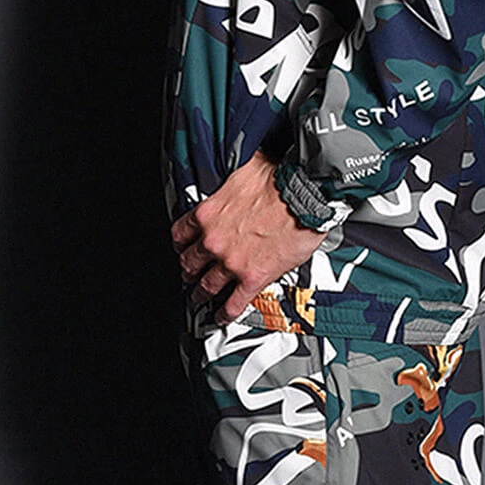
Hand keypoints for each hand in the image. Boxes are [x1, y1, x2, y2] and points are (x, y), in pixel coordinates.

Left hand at [170, 150, 324, 323]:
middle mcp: (214, 240)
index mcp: (208, 213)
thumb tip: (234, 171)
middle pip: (189, 263)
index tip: (183, 247)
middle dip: (188, 270)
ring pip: (206, 286)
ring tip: (200, 298)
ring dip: (201, 294)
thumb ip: (230, 178)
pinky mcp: (252, 279)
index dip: (180, 243)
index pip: (180, 234)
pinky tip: (222, 316)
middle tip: (190, 275)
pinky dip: (225, 313)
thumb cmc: (279, 179)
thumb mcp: (243, 168)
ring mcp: (231, 262)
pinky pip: (233, 303)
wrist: (304, 195)